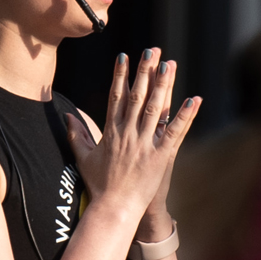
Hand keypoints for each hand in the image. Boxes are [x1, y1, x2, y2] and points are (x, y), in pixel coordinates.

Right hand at [66, 49, 202, 221]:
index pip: (116, 97)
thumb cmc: (99, 185)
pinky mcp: (161, 156)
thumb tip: (67, 116)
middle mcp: (127, 133)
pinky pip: (176, 132)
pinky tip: (194, 100)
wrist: (114, 209)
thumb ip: (77, 134)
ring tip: (171, 64)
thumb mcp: (84, 157)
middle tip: (152, 50)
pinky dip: (186, 116)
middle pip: (138, 96)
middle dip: (145, 71)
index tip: (125, 57)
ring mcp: (144, 144)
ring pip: (157, 109)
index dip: (121, 75)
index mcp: (111, 132)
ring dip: (165, 85)